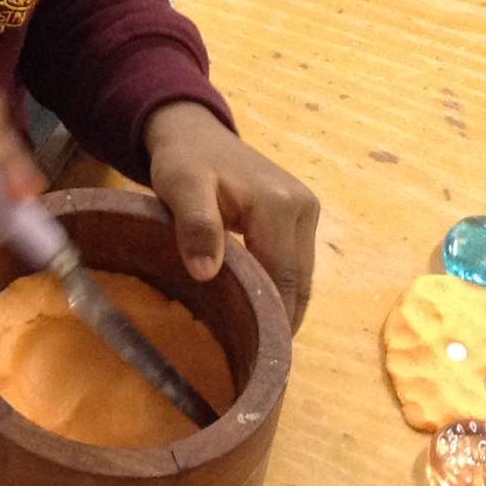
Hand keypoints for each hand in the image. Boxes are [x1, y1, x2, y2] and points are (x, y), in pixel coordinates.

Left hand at [143, 100, 316, 330]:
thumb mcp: (180, 186)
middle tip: (255, 356)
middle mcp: (303, 208)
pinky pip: (294, 261)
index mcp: (279, 206)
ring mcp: (305, 211)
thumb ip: (195, 225)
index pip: (284, 277)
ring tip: (257, 340)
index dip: (273, 316)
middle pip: (299, 280)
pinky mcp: (299, 214)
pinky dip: (281, 286)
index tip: (257, 353)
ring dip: (283, 305)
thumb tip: (207, 274)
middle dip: (281, 319)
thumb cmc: (183, 159)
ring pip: (301, 274)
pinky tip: (259, 308)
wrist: (192, 130)